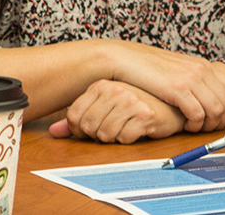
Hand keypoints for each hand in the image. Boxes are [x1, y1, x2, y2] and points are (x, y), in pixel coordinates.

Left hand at [49, 80, 185, 142]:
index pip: (73, 116)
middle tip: (111, 129)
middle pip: (88, 127)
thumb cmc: (137, 105)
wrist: (171, 104)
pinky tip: (136, 129)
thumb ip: (78, 118)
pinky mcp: (145, 115)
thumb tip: (54, 132)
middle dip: (97, 135)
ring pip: (105, 135)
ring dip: (114, 137)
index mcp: (101, 86)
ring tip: (124, 127)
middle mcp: (115, 90)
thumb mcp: (105, 107)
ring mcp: (130, 101)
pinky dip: (128, 138)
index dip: (78, 130)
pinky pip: (124, 138)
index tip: (89, 131)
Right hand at [107, 42, 224, 132]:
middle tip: (208, 127)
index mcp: (204, 65)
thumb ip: (195, 80)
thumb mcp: (179, 70)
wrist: (127, 59)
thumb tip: (209, 96)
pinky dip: (195, 125)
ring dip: (208, 124)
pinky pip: (197, 114)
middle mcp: (202, 70)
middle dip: (221, 120)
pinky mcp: (178, 88)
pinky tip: (186, 125)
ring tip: (196, 127)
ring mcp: (191, 78)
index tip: (220, 118)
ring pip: (216, 110)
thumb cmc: (150, 68)